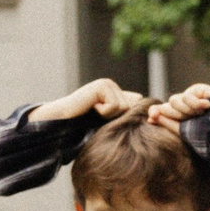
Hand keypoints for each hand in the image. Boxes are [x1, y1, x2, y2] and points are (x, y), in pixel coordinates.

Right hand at [29, 79, 145, 123]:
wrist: (62, 121)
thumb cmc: (83, 126)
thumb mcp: (108, 123)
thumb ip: (124, 117)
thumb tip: (147, 114)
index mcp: (115, 93)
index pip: (138, 105)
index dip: (132, 116)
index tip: (113, 121)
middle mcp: (112, 86)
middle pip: (133, 108)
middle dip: (118, 117)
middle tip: (99, 116)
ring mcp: (107, 84)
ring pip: (125, 108)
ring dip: (109, 116)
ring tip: (94, 112)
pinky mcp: (102, 86)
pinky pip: (115, 106)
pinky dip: (103, 112)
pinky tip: (91, 108)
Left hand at [146, 83, 209, 125]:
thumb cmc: (209, 135)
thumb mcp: (184, 131)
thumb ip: (167, 122)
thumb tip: (150, 115)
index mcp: (179, 121)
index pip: (161, 113)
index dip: (156, 113)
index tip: (152, 116)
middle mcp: (184, 109)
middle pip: (167, 107)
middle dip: (176, 114)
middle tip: (192, 119)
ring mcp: (191, 99)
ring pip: (175, 100)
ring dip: (187, 110)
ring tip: (201, 114)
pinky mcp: (199, 91)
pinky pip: (187, 95)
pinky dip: (195, 103)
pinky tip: (207, 106)